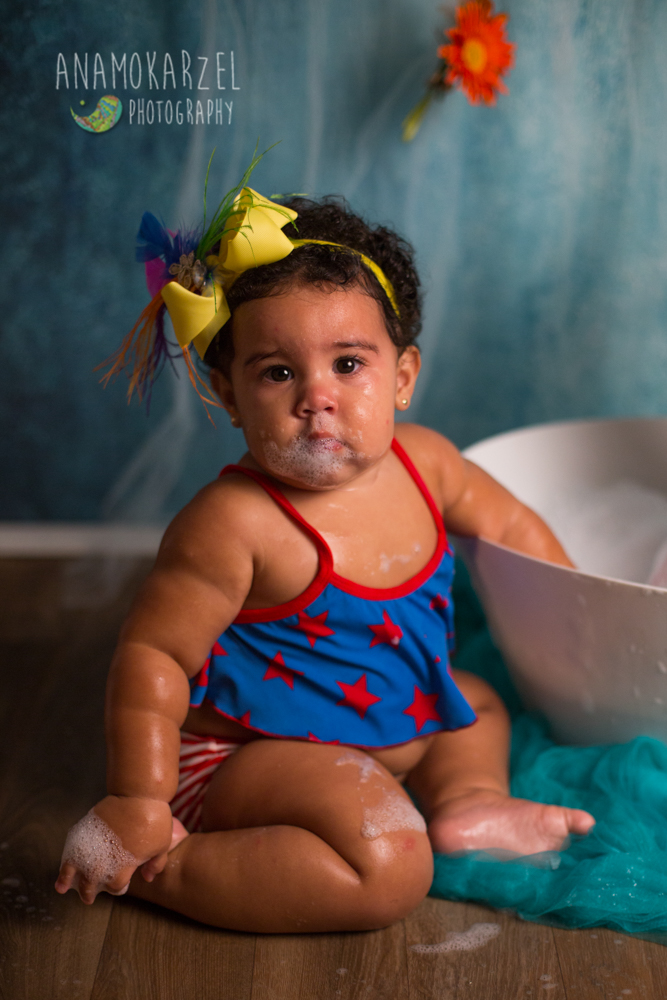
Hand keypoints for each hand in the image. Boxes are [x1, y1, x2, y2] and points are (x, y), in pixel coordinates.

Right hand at [55, 795, 173, 903]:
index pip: (115, 887)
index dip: (117, 888)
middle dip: (87, 893)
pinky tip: (63, 863)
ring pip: (73, 870)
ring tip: (62, 888)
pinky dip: (66, 858)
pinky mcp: (85, 830)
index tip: (119, 886)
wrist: (138, 794)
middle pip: (89, 885)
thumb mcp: (162, 844)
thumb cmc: (154, 820)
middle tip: (87, 898)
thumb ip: (156, 864)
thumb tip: (148, 878)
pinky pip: (71, 848)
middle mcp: (103, 862)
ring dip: (66, 881)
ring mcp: (91, 846)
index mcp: (123, 868)